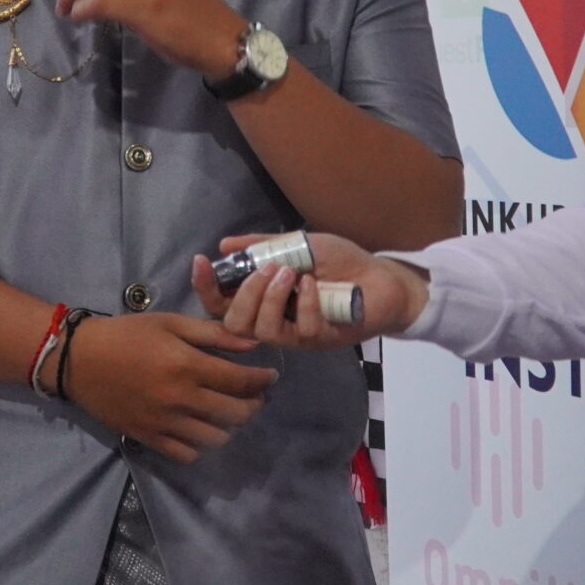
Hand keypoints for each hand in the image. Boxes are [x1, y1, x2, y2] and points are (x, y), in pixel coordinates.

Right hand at [59, 311, 276, 463]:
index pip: (241, 381)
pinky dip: (200, 446)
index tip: (270, 376)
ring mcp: (164, 423)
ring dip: (229, 427)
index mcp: (187, 365)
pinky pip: (186, 454)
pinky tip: (201, 430)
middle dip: (253, 404)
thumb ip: (213, 334)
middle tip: (254, 395)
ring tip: (228, 413)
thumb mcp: (170, 323)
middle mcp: (180, 398)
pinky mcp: (149, 438)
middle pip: (235, 414)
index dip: (263, 380)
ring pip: (215, 439)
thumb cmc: (126, 333)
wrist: (78, 358)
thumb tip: (253, 344)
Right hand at [192, 231, 427, 347]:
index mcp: (261, 299)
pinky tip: (313, 284)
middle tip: (264, 269)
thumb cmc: (340, 262)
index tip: (202, 261)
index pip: (221, 302)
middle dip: (242, 295)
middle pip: (234, 325)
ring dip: (271, 299)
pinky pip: (302, 329)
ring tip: (289, 273)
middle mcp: (273, 320)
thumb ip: (263, 245)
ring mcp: (296, 334)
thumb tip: (224, 244)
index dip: (206, 287)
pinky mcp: (321, 340)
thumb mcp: (298, 244)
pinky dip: (305, 303)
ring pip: (263, 331)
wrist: (383, 276)